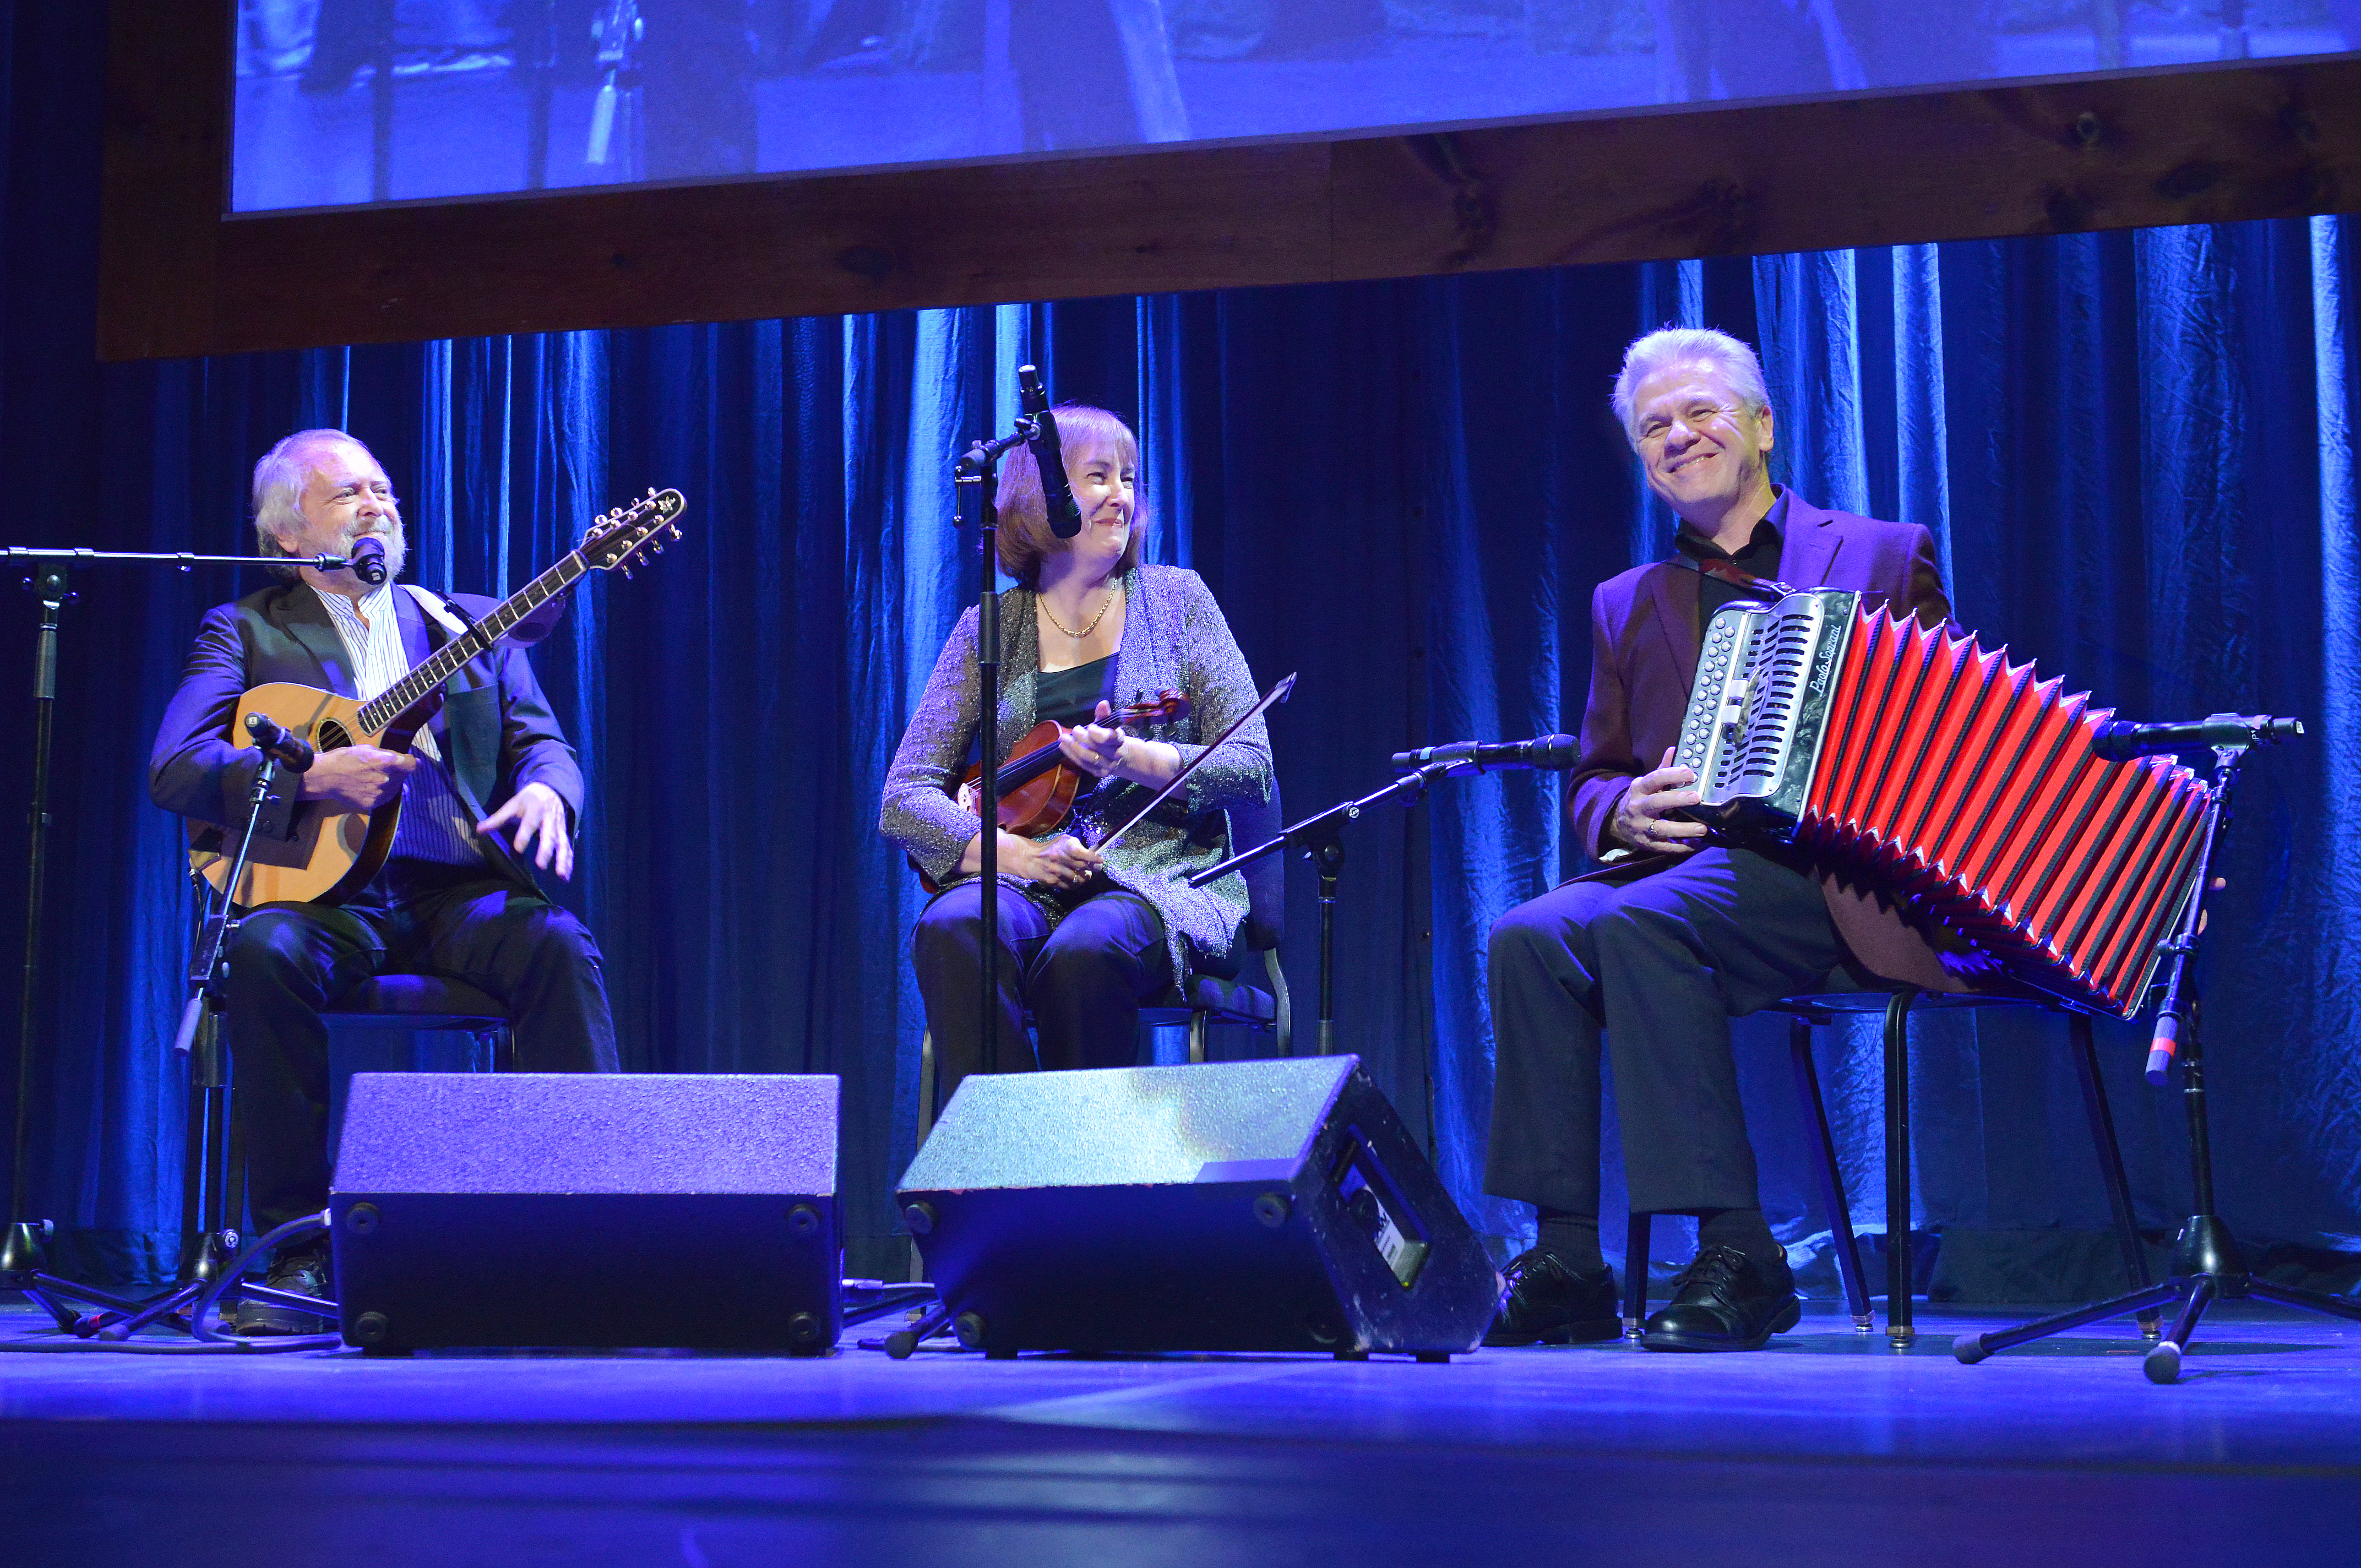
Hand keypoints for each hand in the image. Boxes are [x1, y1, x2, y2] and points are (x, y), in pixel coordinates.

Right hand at [296, 745, 416, 810]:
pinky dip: (381, 792)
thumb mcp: (368, 749)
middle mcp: (386, 779)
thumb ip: (388, 755)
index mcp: (386, 762)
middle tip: (381, 768)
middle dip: (396, 772)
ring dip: (390, 783)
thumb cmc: (346, 758)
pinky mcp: (373, 803)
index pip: (412, 765)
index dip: (412, 763)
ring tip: (372, 777)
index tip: (410, 763)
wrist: (326, 776)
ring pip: (395, 787)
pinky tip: (368, 786)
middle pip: (403, 776)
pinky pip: (385, 797)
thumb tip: (405, 759)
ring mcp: (379, 793)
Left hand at [476, 781, 574, 880]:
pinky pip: (568, 848)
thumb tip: (479, 830)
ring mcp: (559, 827)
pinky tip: (566, 877)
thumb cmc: (528, 799)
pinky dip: (568, 862)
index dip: (524, 836)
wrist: (550, 789)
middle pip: (549, 835)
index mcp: (535, 810)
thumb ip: (497, 819)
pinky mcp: (564, 833)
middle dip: (546, 850)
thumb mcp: (513, 805)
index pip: (529, 824)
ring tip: (561, 875)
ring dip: (562, 860)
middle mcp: (550, 819)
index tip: (518, 849)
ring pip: (562, 844)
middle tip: (541, 865)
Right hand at [1013, 832, 1102, 891]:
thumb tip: (1093, 854)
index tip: (1100, 859)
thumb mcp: (1063, 841)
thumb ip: (1077, 845)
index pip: (1081, 852)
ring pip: (1079, 879)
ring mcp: (1056, 871)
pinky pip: (1071, 886)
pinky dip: (1077, 884)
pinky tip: (1077, 880)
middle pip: (1083, 866)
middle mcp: (1059, 858)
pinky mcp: (1053, 881)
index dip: (1093, 857)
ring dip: (1086, 877)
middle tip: (1097, 867)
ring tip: (1086, 874)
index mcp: (1063, 846)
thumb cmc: (1052, 848)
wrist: (1031, 859)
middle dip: (1094, 868)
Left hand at [1058, 700, 1128, 780]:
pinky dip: (1071, 755)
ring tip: (1063, 738)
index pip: (1110, 738)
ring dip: (1074, 748)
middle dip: (1084, 739)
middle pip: (1097, 748)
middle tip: (1074, 730)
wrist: (1120, 756)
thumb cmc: (1110, 736)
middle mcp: (1114, 755)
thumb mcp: (1108, 724)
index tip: (1090, 727)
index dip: (1099, 734)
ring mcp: (1106, 766)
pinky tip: (1063, 746)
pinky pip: (1082, 765)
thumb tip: (1102, 703)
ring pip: (1088, 758)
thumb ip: (1104, 714)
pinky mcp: (1098, 773)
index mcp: (1118, 740)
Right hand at [1610, 747, 1707, 855]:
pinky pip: (1663, 847)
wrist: (1618, 823)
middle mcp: (1637, 808)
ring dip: (1683, 829)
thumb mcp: (1646, 784)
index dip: (1672, 775)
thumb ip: (1662, 770)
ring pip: (1661, 829)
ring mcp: (1641, 827)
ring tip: (1702, 829)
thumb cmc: (1640, 800)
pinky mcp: (1646, 844)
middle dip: (1677, 800)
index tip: (1690, 773)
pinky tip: (1695, 844)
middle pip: (1656, 803)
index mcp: (1639, 789)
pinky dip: (1680, 847)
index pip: (1654, 779)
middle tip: (1696, 798)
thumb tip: (1674, 749)